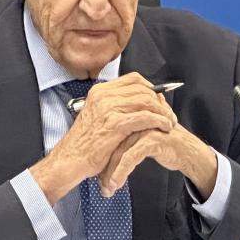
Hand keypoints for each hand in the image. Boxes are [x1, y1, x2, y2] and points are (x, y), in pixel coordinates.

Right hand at [30, 73, 174, 202]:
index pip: (133, 79)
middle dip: (160, 101)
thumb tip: (136, 104)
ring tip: (169, 122)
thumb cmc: (84, 144)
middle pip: (143, 89)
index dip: (151, 88)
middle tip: (169, 113)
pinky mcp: (115, 124)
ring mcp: (109, 108)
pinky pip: (145, 117)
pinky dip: (159, 121)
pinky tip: (164, 127)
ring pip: (146, 101)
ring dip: (163, 111)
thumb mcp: (97, 118)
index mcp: (99, 92)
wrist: (70, 160)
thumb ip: (114, 107)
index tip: (159, 99)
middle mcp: (103, 96)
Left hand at [98, 123, 218, 198]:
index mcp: (131, 118)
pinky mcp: (153, 139)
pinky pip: (131, 156)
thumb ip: (126, 144)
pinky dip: (121, 171)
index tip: (96, 176)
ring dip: (111, 173)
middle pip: (112, 145)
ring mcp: (144, 129)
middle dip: (104, 169)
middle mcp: (136, 121)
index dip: (101, 158)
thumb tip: (106, 161)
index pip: (109, 138)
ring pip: (120, 152)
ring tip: (108, 189)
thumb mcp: (142, 143)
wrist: (191, 153)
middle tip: (101, 185)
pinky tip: (117, 183)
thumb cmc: (167, 147)